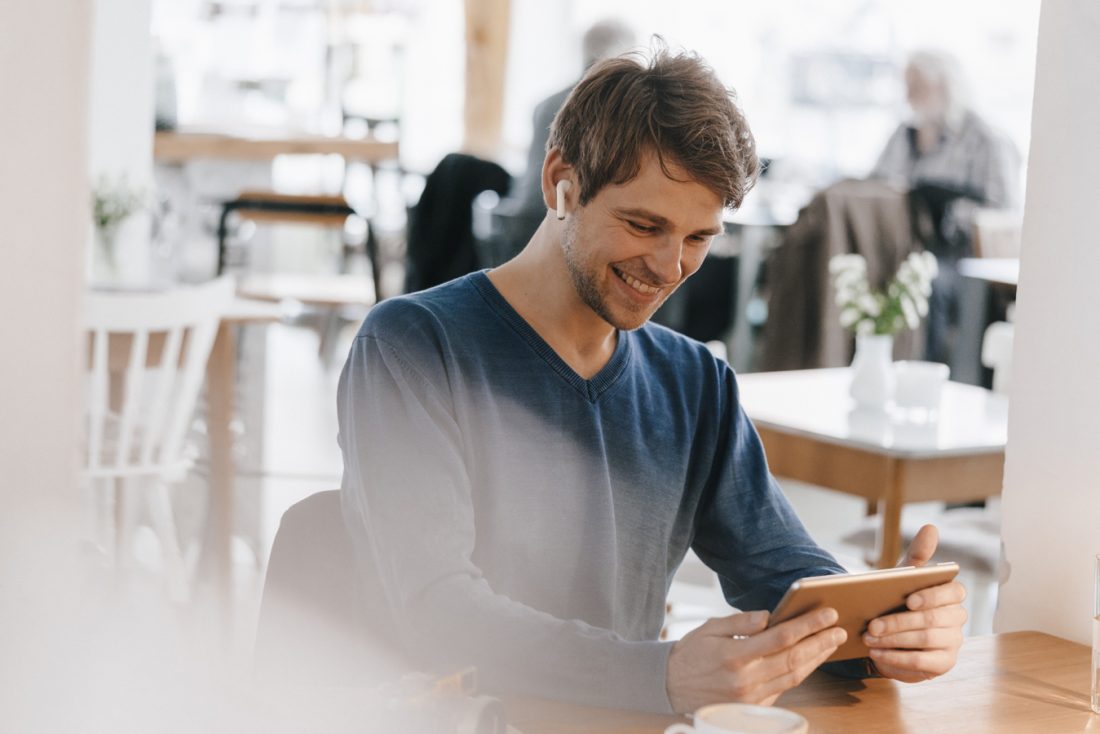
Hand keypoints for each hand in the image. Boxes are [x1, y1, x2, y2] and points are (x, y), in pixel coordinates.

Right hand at [666, 607, 845, 712]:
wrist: (669, 688)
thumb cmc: (690, 654)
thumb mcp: (709, 629)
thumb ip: (740, 622)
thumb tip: (769, 616)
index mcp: (735, 655)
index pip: (781, 637)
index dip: (808, 625)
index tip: (827, 613)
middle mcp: (746, 679)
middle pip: (794, 658)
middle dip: (820, 641)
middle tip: (839, 629)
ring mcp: (751, 697)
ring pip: (794, 676)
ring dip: (817, 659)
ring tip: (831, 643)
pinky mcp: (754, 707)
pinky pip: (784, 689)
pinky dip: (801, 673)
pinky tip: (811, 660)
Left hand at [864, 524, 966, 681]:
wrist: (890, 634)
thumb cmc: (899, 599)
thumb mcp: (904, 578)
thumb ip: (918, 556)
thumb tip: (931, 527)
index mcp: (951, 594)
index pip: (954, 592)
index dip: (932, 596)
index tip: (908, 599)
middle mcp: (957, 618)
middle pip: (933, 619)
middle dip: (900, 621)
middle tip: (872, 625)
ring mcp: (953, 642)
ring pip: (926, 640)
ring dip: (894, 640)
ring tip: (869, 638)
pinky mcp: (944, 663)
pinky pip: (923, 663)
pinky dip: (897, 659)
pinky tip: (877, 654)